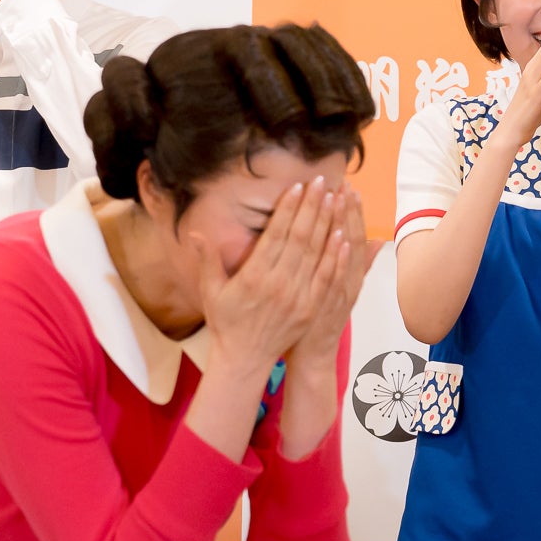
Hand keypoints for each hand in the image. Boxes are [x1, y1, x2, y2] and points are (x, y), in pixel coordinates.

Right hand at [191, 176, 337, 371]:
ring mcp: (297, 297)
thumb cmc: (225, 321)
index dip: (288, 208)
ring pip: (316, 254)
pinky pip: (326, 277)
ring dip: (327, 224)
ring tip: (336, 198)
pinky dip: (336, 256)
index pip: (276, 234)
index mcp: (254, 276)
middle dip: (312, 207)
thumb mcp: (211, 291)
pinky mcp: (310, 308)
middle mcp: (278, 284)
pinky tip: (343, 235)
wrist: (244, 358)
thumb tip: (197, 233)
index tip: (298, 186)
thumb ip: (207, 261)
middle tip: (321, 182)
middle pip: (300, 238)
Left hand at [289, 185, 381, 361]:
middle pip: (351, 239)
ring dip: (345, 225)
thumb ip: (359, 266)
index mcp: (349, 276)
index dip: (353, 212)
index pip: (353, 236)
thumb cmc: (319, 321)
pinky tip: (342, 238)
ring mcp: (339, 292)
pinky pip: (337, 276)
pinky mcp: (327, 303)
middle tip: (344, 182)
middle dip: (348, 210)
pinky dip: (342, 258)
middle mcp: (347, 281)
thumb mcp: (341, 291)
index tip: (349, 187)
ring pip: (346, 253)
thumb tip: (378, 241)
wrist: (313, 355)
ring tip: (342, 197)